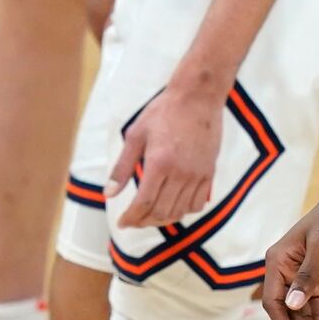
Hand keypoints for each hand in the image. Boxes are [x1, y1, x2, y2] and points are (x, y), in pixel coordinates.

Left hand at [110, 79, 223, 230]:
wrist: (198, 96)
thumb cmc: (164, 111)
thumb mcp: (136, 135)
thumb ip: (123, 167)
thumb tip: (109, 194)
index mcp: (159, 163)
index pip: (144, 203)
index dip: (132, 218)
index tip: (122, 223)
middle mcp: (180, 172)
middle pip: (162, 212)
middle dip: (144, 221)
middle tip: (133, 220)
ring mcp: (197, 174)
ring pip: (180, 211)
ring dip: (163, 219)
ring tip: (150, 216)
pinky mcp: (209, 172)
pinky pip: (198, 203)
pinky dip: (184, 211)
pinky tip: (173, 206)